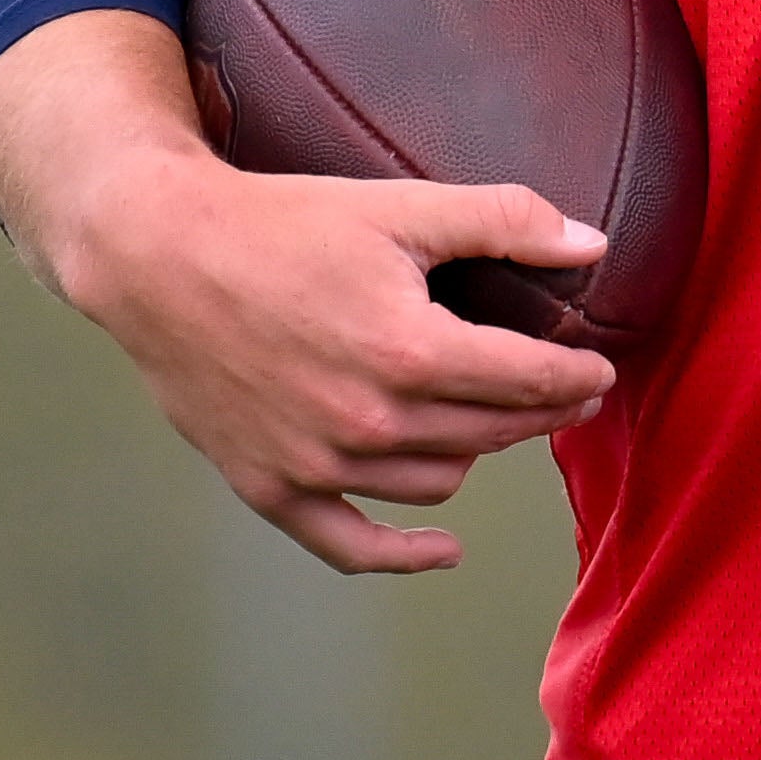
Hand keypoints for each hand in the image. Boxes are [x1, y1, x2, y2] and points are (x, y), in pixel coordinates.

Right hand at [0, 11, 618, 572]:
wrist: (160, 257)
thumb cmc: (285, 223)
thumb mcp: (401, 205)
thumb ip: (505, 221)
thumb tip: (594, 242)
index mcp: (410, 350)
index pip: (530, 380)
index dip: (577, 376)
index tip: (600, 371)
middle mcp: (370, 420)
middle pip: (493, 431)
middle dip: (542, 411)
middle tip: (566, 393)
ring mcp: (318, 464)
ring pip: (438, 482)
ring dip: (478, 454)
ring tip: (492, 422)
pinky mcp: (271, 488)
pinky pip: (351, 545)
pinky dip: (402, 554)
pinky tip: (443, 548)